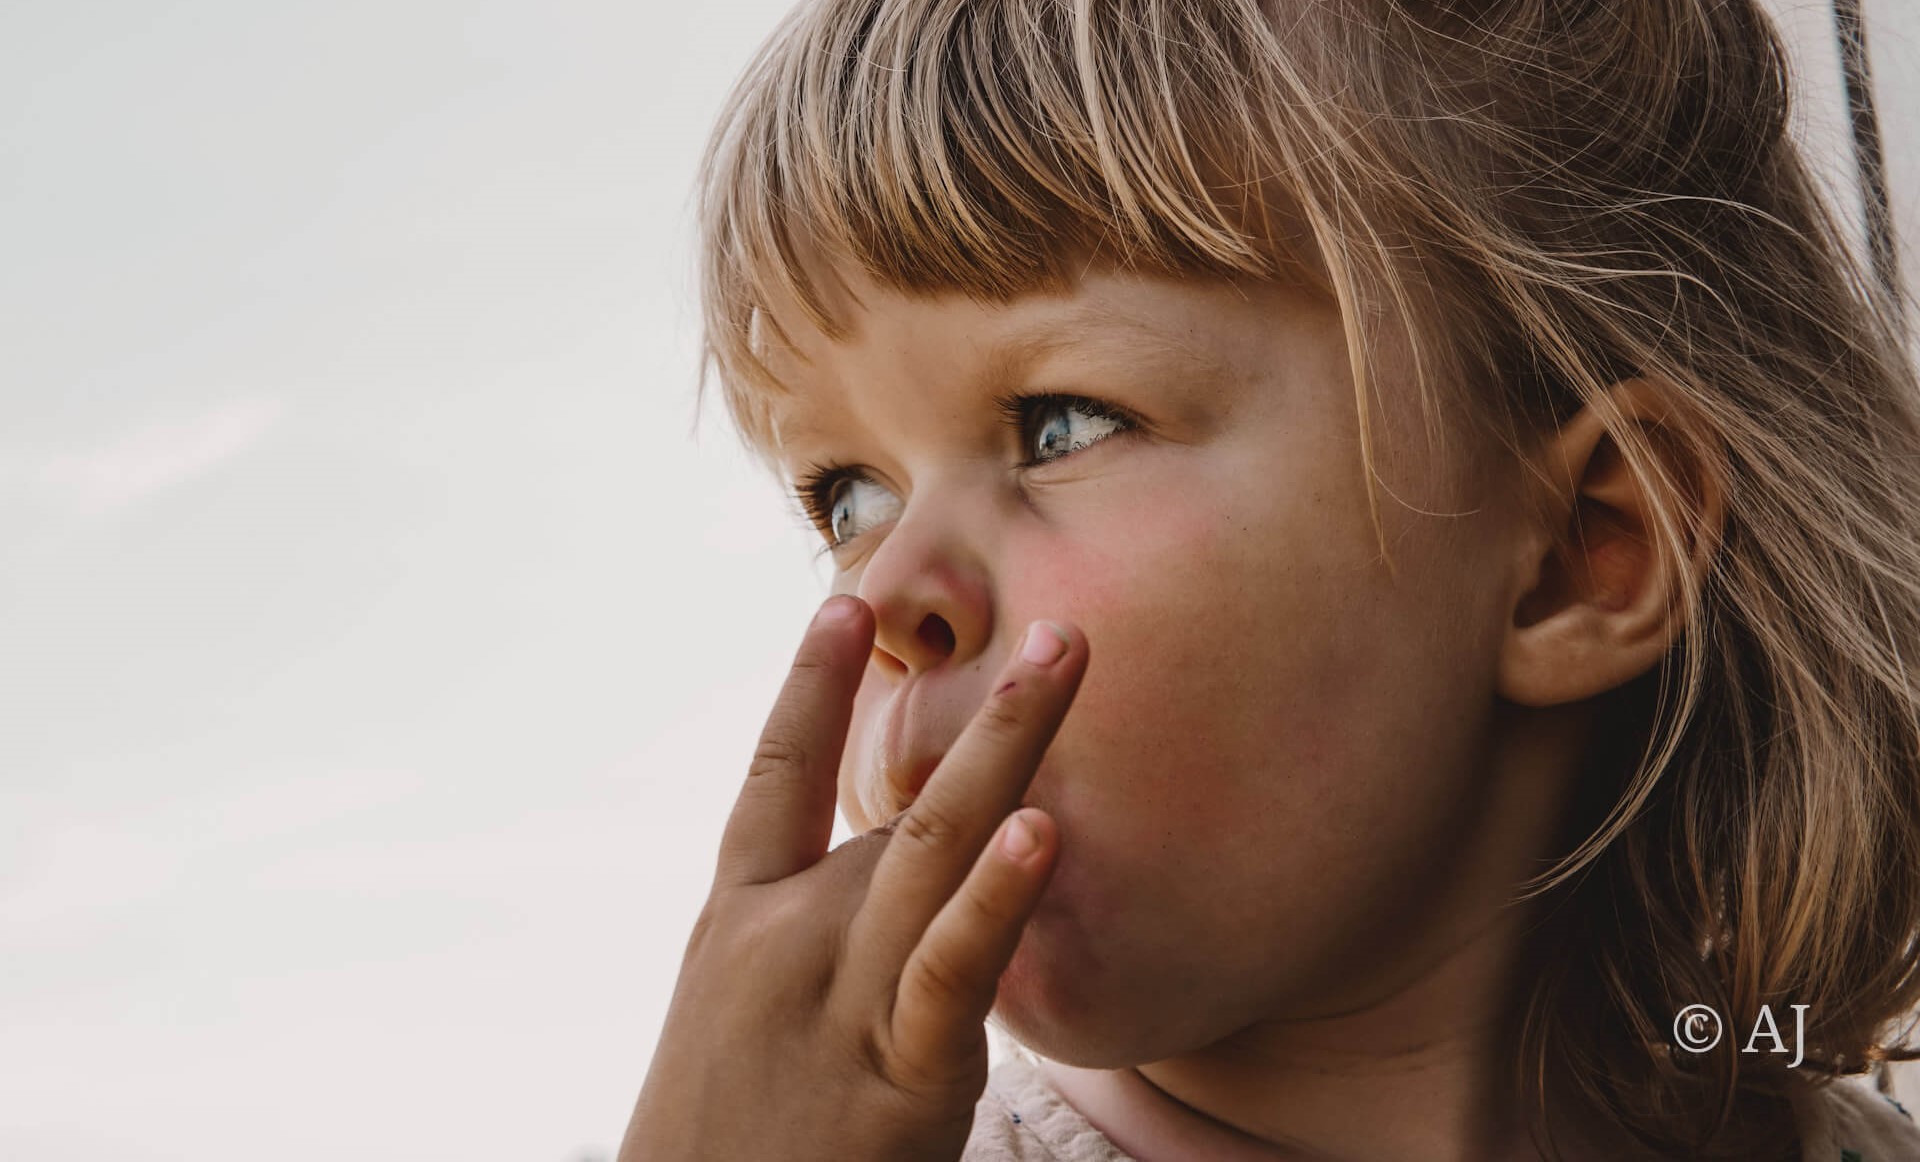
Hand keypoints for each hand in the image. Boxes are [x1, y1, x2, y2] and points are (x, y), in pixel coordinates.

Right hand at [618, 595, 1086, 1161]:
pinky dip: (997, 897)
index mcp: (734, 925)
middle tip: (1055, 627)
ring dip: (1007, 745)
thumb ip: (802, 946)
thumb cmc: (721, 1146)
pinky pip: (952, 969)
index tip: (842, 601)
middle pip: (893, 800)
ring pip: (932, 847)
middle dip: (981, 712)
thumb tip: (887, 886)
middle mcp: (780, 939)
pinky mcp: (891, 1069)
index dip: (808, 687)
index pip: (776, 779)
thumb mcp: (736, 1025)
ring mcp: (833, 996)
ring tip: (1067, 660)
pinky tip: (1041, 833)